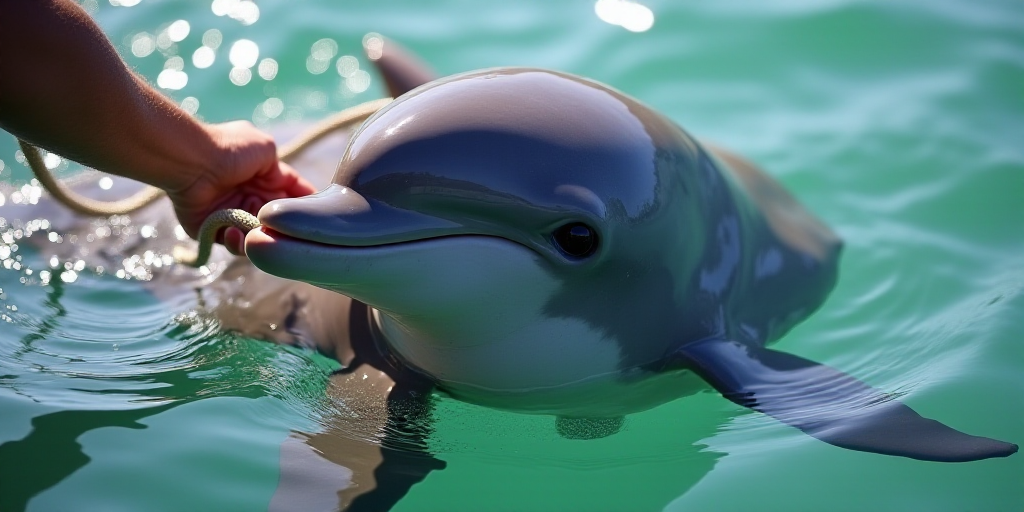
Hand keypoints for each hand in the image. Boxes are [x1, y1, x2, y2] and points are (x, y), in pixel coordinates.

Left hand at [167, 121, 316, 255]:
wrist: (192, 161)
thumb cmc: (230, 149)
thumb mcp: (266, 148)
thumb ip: (283, 170)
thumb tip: (287, 192)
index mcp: (262, 177)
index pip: (290, 197)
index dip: (305, 208)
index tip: (318, 219)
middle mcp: (248, 196)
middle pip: (276, 222)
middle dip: (284, 228)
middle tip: (287, 231)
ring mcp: (230, 214)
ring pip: (257, 237)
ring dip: (260, 237)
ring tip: (257, 232)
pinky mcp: (211, 229)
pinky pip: (231, 244)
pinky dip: (236, 242)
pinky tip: (234, 233)